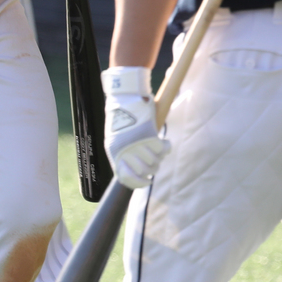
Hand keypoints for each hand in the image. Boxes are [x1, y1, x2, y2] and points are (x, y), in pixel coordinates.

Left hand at [102, 66, 170, 189]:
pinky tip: (165, 143)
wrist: (124, 97)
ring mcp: (138, 143)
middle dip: (153, 168)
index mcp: (116, 153)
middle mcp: (126, 151)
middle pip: (146, 171)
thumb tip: (136, 172)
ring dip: (159, 158)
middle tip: (154, 161)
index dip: (138, 183)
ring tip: (158, 151)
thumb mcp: (115, 138)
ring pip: (155, 161)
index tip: (146, 181)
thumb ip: (123, 155)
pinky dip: (166, 147)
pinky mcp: (148, 134)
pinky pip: (162, 149)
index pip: (127, 178)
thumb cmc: (121, 118)